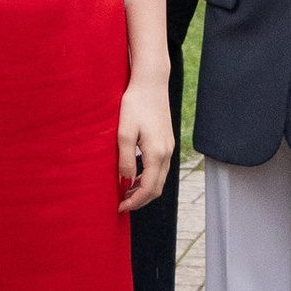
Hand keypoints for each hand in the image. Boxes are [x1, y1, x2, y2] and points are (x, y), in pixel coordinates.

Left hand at [115, 70, 173, 214]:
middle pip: (157, 188)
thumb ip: (125, 161)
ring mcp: (169, 147)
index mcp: (156, 153)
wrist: (151, 83)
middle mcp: (167, 153)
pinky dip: (149, 178)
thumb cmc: (134, 105)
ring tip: (126, 192)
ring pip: (161, 179)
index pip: (149, 188)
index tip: (120, 207)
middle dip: (141, 200)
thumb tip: (125, 184)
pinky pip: (161, 168)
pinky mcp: (167, 141)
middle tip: (122, 204)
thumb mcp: (123, 133)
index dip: (134, 201)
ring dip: (145, 190)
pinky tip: (135, 175)